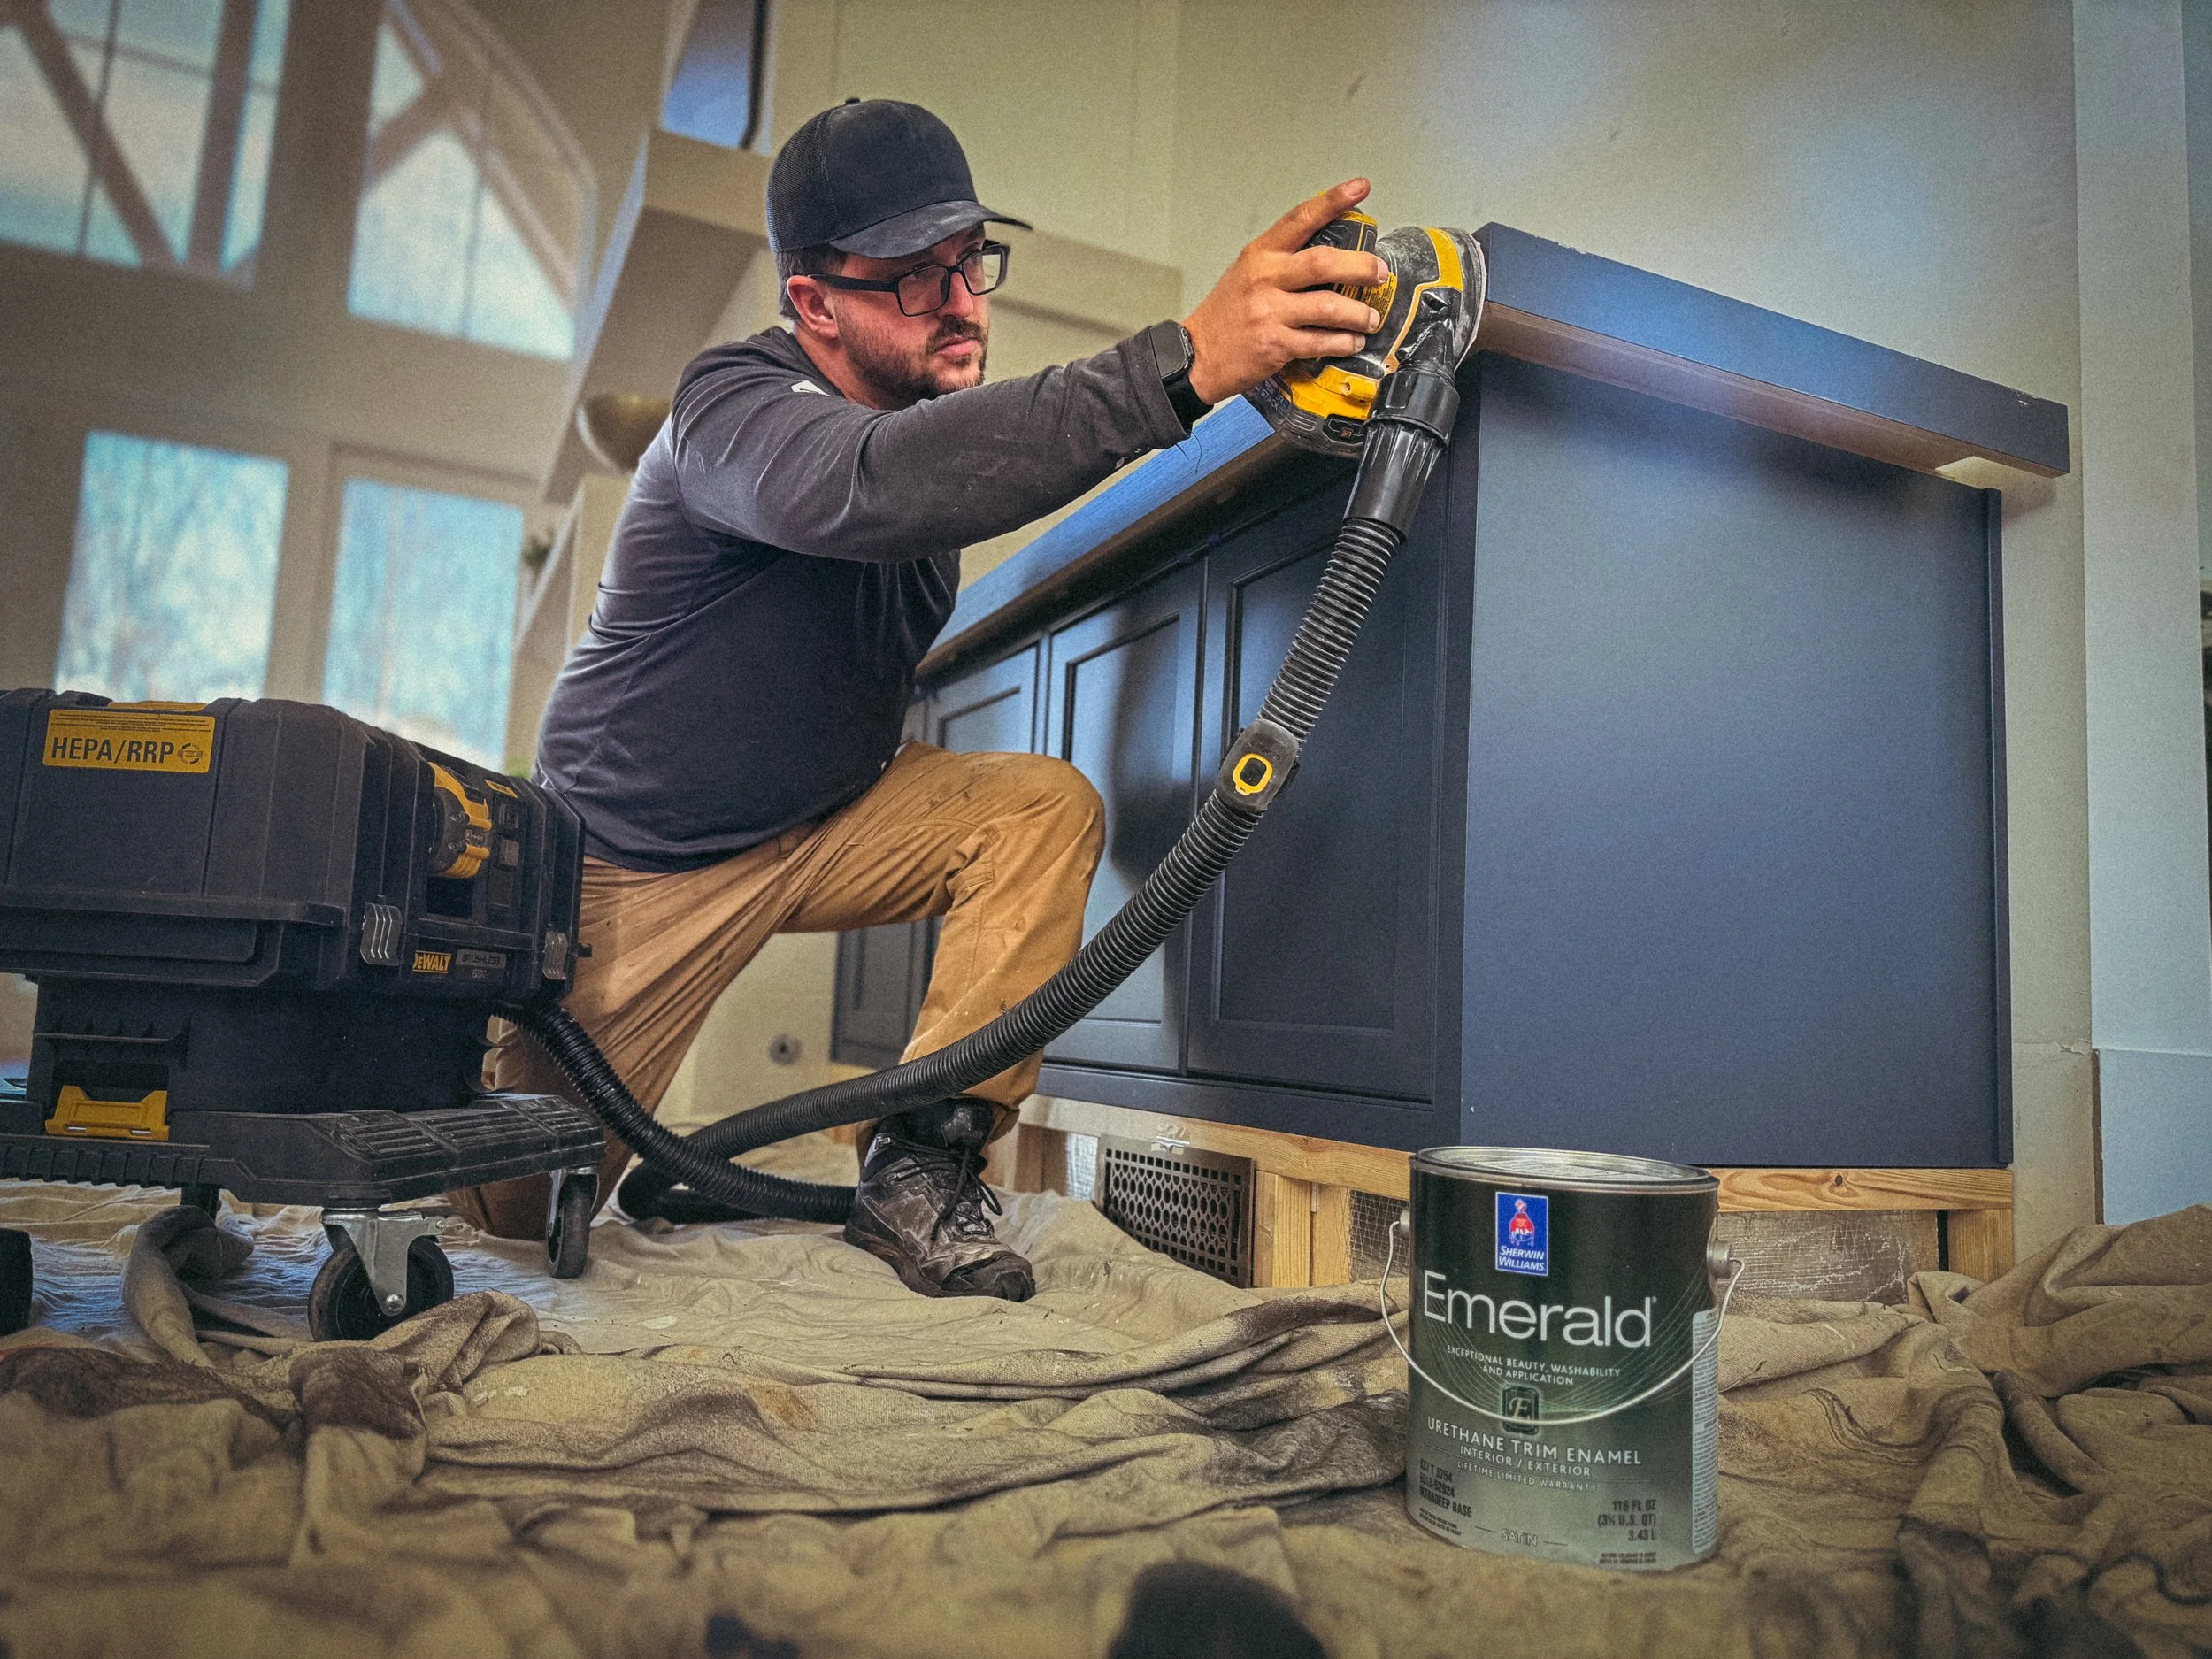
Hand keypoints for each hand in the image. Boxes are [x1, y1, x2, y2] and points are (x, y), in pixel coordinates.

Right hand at [1181, 179, 1388, 406]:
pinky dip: (1342, 343)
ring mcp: (1269, 312)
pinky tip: (1352, 342)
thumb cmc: (1227, 314)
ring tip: (1370, 318)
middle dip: (1361, 267)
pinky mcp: (1274, 345)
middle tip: (1380, 272)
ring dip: (1357, 313)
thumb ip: (1284, 261)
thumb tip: (1334, 257)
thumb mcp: (1247, 273)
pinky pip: (1320, 342)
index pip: (1301, 218)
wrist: (1197, 355)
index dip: (1333, 201)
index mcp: (1261, 254)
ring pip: (1328, 306)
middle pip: (1323, 263)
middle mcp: (1265, 278)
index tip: (1360, 187)